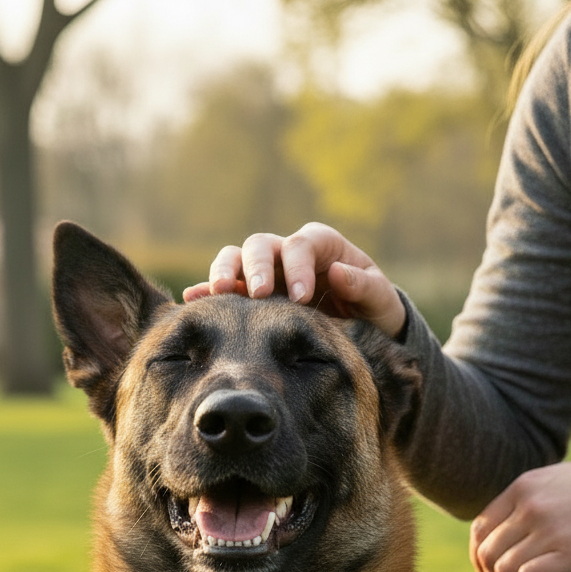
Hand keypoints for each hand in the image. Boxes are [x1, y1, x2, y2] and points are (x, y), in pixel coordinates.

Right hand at [182, 222, 406, 338]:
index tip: (301, 297)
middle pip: (260, 245)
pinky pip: (224, 286)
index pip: (300, 245)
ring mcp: (265, 271)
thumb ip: (363, 285)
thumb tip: (338, 274)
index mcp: (320, 245)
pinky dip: (206, 290)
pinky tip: (191, 299)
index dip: (298, 268)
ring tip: (221, 293)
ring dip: (225, 273)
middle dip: (256, 267)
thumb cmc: (372, 308)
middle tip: (259, 294)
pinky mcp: (250, 292)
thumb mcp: (378, 298)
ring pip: (235, 258)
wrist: (360, 326)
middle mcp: (287, 253)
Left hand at [470, 452, 570, 571]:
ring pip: (504, 568)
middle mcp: (531, 508)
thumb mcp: (556, 480)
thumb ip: (525, 498)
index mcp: (523, 488)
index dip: (478, 554)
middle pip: (488, 551)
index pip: (480, 528)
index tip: (486, 568)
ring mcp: (551, 531)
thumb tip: (499, 526)